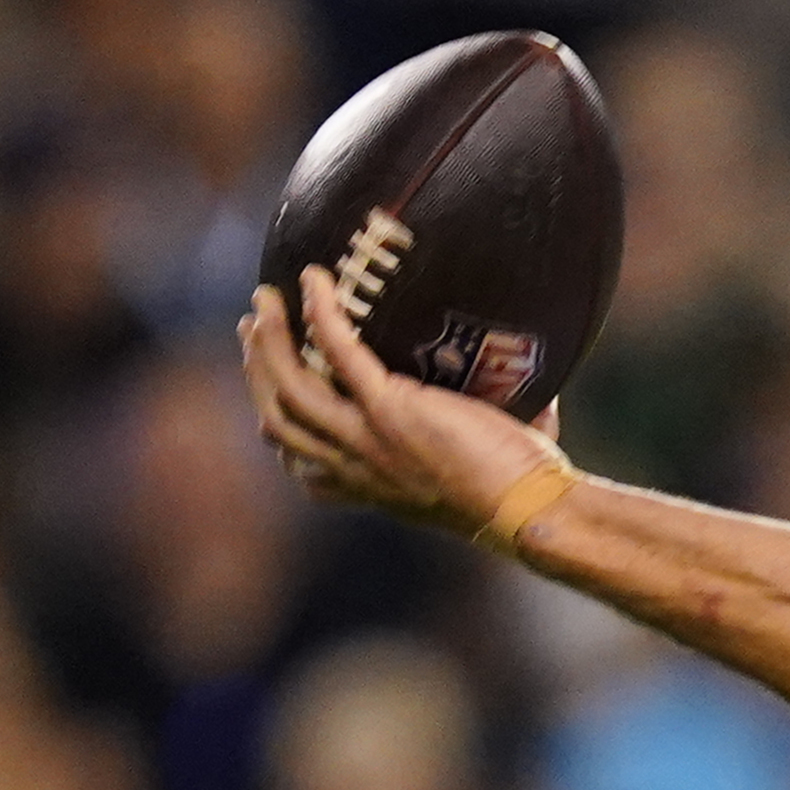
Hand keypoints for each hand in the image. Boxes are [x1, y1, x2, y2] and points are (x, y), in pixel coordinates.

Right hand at [237, 267, 561, 536]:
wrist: (534, 510)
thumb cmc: (522, 491)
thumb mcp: (474, 471)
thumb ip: (473, 439)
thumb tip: (535, 400)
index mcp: (372, 487)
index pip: (303, 467)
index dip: (279, 432)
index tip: (270, 400)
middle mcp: (359, 467)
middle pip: (279, 419)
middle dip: (258, 372)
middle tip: (254, 328)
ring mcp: (369, 439)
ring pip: (289, 387)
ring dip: (269, 341)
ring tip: (264, 302)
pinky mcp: (390, 410)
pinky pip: (336, 350)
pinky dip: (320, 310)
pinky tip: (313, 278)